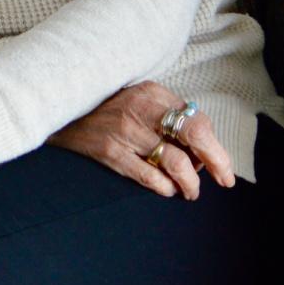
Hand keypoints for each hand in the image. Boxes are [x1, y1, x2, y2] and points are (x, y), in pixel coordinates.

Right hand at [48, 81, 234, 199]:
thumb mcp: (139, 98)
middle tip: (221, 181)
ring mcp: (124, 131)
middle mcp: (140, 109)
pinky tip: (166, 189)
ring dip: (189, 184)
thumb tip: (202, 150)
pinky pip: (150, 178)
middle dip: (215, 164)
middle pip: (193, 138)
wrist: (58, 109)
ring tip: (189, 191)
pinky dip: (165, 188)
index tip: (225, 170)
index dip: (217, 150)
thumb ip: (169, 115)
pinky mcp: (109, 151)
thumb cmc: (106, 107)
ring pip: (175, 164)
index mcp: (152, 93)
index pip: (198, 121)